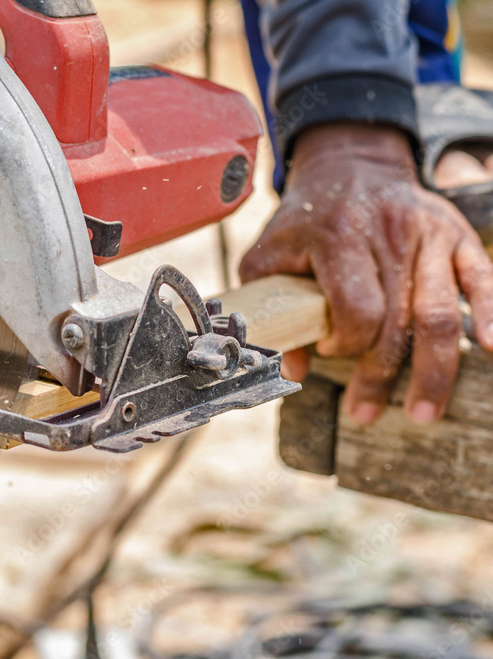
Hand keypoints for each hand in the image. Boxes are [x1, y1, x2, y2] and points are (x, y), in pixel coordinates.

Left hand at [240, 123, 492, 423]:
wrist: (350, 164)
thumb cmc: (305, 219)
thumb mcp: (267, 254)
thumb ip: (271, 308)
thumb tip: (290, 368)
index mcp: (339, 238)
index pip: (354, 309)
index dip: (343, 343)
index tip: (328, 351)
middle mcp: (389, 234)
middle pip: (396, 322)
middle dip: (381, 376)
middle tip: (365, 414)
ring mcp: (429, 234)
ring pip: (438, 313)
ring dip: (433, 371)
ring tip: (421, 412)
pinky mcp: (457, 235)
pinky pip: (482, 279)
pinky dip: (491, 315)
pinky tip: (491, 348)